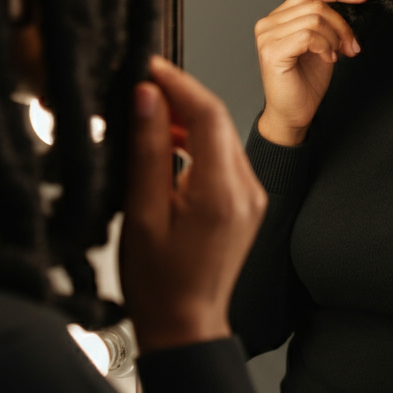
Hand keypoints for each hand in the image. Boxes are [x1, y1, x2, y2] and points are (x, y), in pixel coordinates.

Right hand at [120, 56, 267, 352]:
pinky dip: (197, 143)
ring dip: (188, 119)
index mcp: (221, 192)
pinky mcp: (247, 203)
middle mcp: (246, 190)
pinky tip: (169, 146)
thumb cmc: (158, 283)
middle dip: (181, 96)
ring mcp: (251, 197)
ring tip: (147, 115)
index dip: (177, 82)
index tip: (149, 66)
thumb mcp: (141, 212)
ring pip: (221, 136)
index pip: (207, 114)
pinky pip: (223, 158)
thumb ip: (148, 150)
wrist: (185, 326)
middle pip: (217, 120)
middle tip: (142, 84)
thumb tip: (147, 97)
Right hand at [254, 0, 368, 145]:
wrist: (293, 114)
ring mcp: (267, 36)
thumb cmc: (304, 84)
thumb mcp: (322, 45)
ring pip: (315, 19)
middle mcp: (268, 23)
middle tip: (351, 47)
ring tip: (336, 55)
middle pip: (316, 5)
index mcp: (279, 18)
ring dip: (334, 39)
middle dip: (342, 25)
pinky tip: (327, 59)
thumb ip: (327, 24)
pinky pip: (308, 36)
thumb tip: (350, 4)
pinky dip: (325, 47)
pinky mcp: (272, 52)